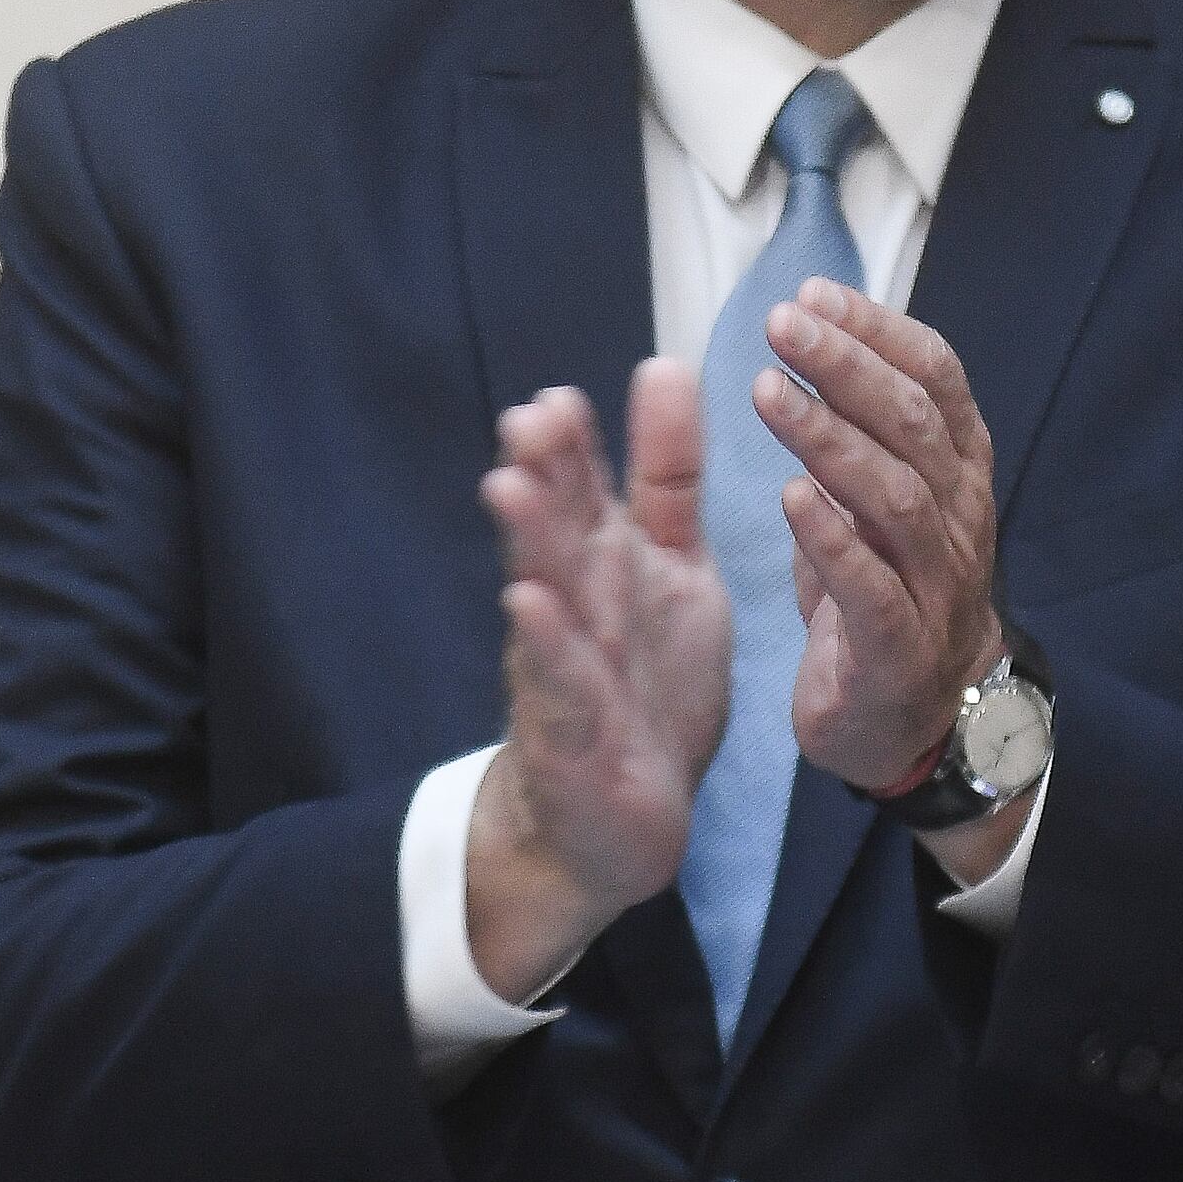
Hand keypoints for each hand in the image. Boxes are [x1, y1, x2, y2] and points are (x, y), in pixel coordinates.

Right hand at [467, 367, 733, 1000]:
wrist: (619, 817)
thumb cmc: (644, 680)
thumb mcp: (672, 566)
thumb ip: (665, 475)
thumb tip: (665, 364)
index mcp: (604, 561)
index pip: (583, 488)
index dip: (572, 446)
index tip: (559, 397)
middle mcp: (575, 603)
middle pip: (556, 530)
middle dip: (543, 478)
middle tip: (528, 419)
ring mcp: (567, 665)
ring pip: (547, 593)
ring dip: (530, 545)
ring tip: (510, 488)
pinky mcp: (573, 730)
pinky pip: (562, 678)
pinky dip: (548, 642)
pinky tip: (528, 605)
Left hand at [751, 283, 1006, 795]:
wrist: (917, 722)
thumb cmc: (887, 596)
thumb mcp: (881, 502)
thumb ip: (859, 431)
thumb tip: (810, 343)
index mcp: (957, 475)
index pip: (937, 381)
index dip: (880, 332)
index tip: (816, 294)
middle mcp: (958, 521)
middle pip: (915, 426)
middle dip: (848, 367)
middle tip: (782, 324)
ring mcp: (936, 588)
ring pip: (896, 498)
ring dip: (831, 440)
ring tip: (770, 394)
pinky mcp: (899, 650)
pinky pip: (873, 589)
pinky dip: (832, 541)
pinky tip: (790, 497)